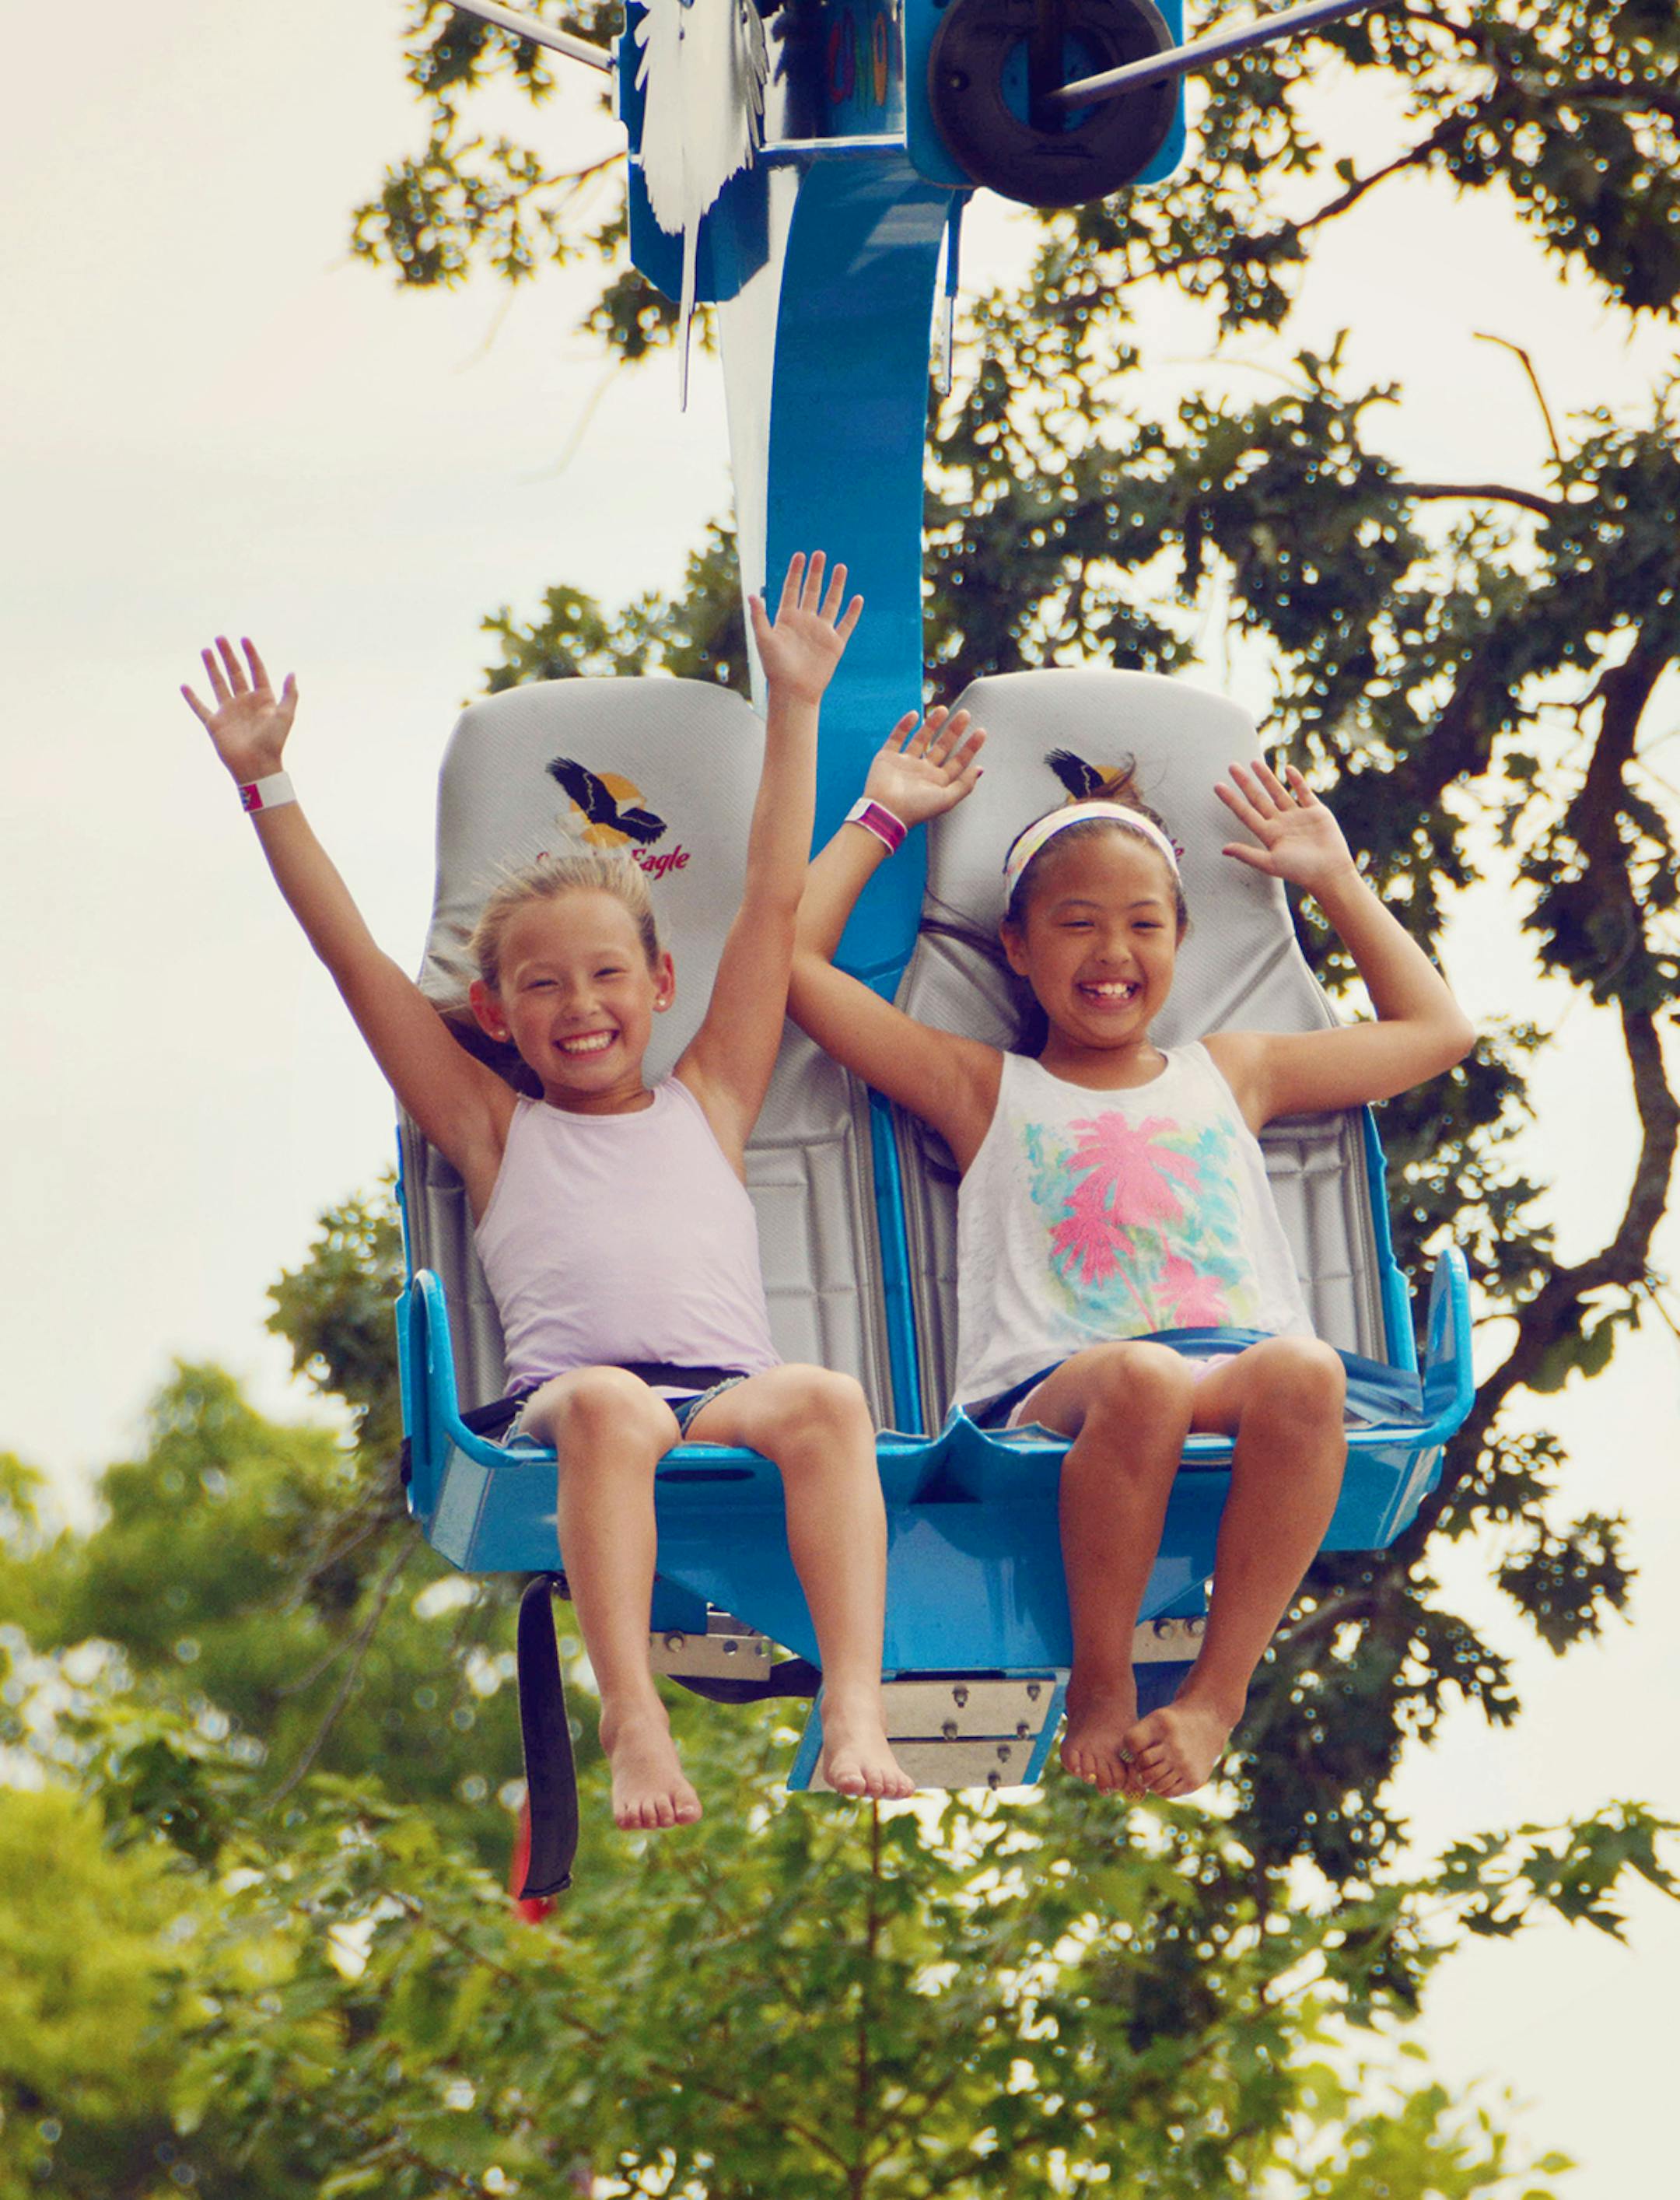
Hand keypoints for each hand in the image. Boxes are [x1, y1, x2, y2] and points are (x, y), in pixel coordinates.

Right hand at [182, 637, 296, 783]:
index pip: (256, 671)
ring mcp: (229, 712)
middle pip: (235, 673)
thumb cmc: (274, 742)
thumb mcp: (286, 716)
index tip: (244, 640)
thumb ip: (289, 695)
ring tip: (206, 650)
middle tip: (220, 638)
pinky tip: (185, 686)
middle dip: (228, 655)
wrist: (257, 765)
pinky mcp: (215, 724)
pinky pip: (201, 708)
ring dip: (212, 667)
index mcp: (263, 700)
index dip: (251, 655)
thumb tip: (292, 673)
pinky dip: (192, 698)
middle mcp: (245, 703)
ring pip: (218, 684)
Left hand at [748, 553, 862, 705]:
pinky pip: (846, 624)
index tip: (800, 555)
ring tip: (841, 567)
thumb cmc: (776, 669)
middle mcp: (805, 622)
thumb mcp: (764, 640)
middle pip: (812, 591)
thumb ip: (759, 618)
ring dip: (836, 585)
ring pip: (831, 602)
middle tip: (820, 554)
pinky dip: (853, 612)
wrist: (794, 692)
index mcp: (787, 619)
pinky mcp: (835, 643)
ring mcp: (821, 631)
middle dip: (816, 573)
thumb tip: (751, 595)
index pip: (792, 589)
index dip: (795, 572)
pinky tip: (857, 598)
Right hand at [862, 707, 985, 828]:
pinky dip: (904, 726)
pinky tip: (914, 714)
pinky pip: (896, 738)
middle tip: (965, 714)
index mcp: (937, 782)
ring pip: (921, 739)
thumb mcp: (947, 800)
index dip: (970, 747)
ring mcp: (904, 763)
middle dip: (954, 731)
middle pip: (942, 747)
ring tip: (943, 709)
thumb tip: (980, 769)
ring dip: (932, 724)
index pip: (957, 762)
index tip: (981, 731)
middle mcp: (922, 771)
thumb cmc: (916, 808)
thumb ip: (964, 785)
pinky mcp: (887, 757)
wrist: (885, 811)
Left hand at [1216, 760, 1357, 898]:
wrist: (1330, 872)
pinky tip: (1288, 769)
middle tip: (1232, 766)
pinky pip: (1304, 792)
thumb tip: (1224, 849)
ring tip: (1254, 762)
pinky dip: (1297, 781)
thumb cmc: (1300, 871)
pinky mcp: (1316, 812)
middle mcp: (1280, 823)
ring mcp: (1297, 816)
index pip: (1245, 813)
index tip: (1217, 786)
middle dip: (1245, 783)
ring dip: (1267, 778)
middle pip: (1258, 799)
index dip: (1231, 800)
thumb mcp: (1270, 863)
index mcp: (1268, 834)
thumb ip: (1247, 854)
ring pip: (1278, 792)